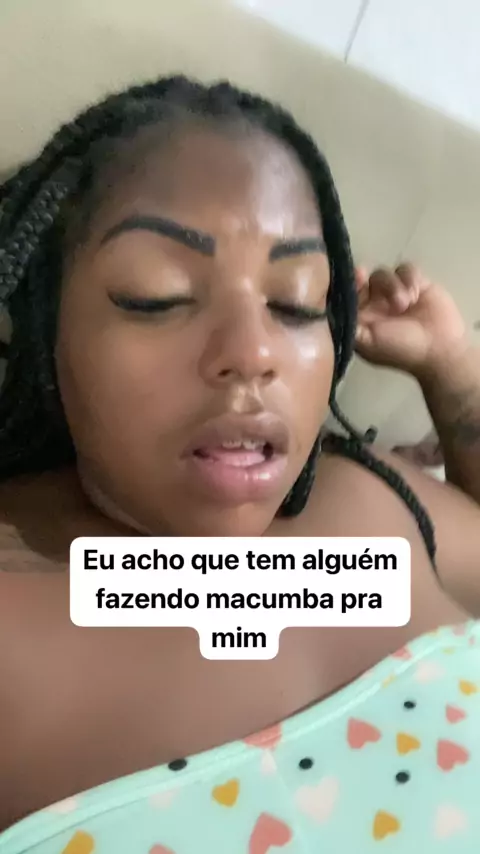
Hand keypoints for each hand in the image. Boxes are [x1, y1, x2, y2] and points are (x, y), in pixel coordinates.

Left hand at [355, 263, 467, 378]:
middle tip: (365, 277)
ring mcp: (395, 292)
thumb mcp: (366, 342)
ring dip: (392, 286)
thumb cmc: (399, 349)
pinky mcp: (416, 283)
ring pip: (384, 272)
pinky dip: (409, 278)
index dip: (345, 284)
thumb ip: (346, 325)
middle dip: (364, 277)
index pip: (346, 294)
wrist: (439, 350)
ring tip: (404, 304)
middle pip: (363, 278)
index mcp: (361, 316)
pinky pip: (407, 268)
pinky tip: (416, 293)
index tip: (351, 281)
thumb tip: (328, 309)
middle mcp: (375, 303)